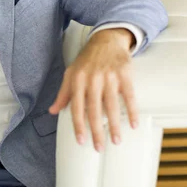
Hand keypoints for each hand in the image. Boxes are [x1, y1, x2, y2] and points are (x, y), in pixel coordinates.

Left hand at [49, 28, 135, 151]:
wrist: (106, 39)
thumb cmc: (87, 60)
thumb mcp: (71, 73)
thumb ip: (63, 93)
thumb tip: (52, 111)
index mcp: (77, 80)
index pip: (76, 107)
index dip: (78, 125)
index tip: (81, 141)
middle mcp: (92, 79)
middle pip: (94, 110)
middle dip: (96, 131)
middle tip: (99, 147)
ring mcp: (109, 76)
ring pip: (111, 105)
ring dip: (115, 125)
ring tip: (116, 140)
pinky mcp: (124, 74)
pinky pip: (129, 96)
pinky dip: (132, 111)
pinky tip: (133, 124)